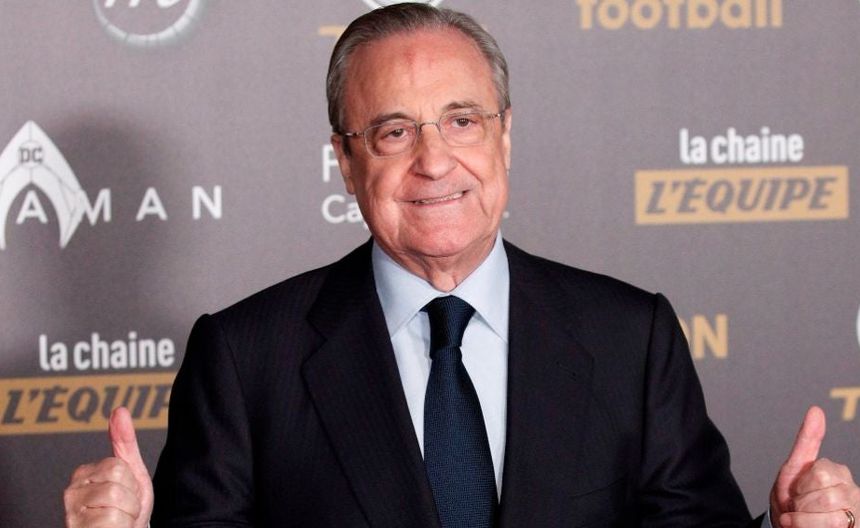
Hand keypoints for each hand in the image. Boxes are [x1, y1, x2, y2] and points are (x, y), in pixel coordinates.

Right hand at [64, 407, 153, 527]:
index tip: (126, 493)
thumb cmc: (128, 509)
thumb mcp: (132, 473)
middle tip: (124, 510)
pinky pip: (111, 522)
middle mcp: (71, 492)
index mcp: (84, 473)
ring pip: (114, 503)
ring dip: (127, 516)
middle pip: (116, 483)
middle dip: (131, 500)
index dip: (132, 483)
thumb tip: (119, 409)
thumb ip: (124, 442)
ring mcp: (71, 515)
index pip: (118, 466)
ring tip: (119, 521)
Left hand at [770, 406, 859, 527]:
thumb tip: (816, 410)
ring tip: (800, 520)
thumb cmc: (792, 497)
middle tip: (797, 507)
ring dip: (804, 522)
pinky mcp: (854, 527)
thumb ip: (807, 441)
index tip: (796, 491)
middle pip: (827, 497)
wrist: (787, 524)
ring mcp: (855, 513)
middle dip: (802, 506)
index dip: (800, 486)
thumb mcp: (794, 468)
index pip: (821, 474)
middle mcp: (852, 492)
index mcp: (838, 472)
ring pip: (833, 519)